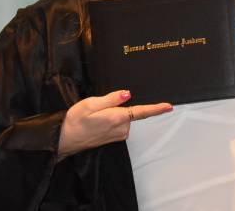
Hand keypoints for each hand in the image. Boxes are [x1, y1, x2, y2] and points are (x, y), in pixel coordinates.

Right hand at [57, 90, 172, 159]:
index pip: (141, 112)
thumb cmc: (75, 120)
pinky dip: (111, 119)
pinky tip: (97, 122)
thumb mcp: (91, 103)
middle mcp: (121, 128)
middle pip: (130, 111)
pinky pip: (119, 123)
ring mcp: (118, 135)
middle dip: (119, 105)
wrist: (64, 139)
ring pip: (124, 117)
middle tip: (98, 107)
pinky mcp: (114, 138)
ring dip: (113, 113)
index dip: (156, 109)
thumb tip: (128, 94)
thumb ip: (111, 99)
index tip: (169, 106)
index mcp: (117, 118)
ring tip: (95, 116)